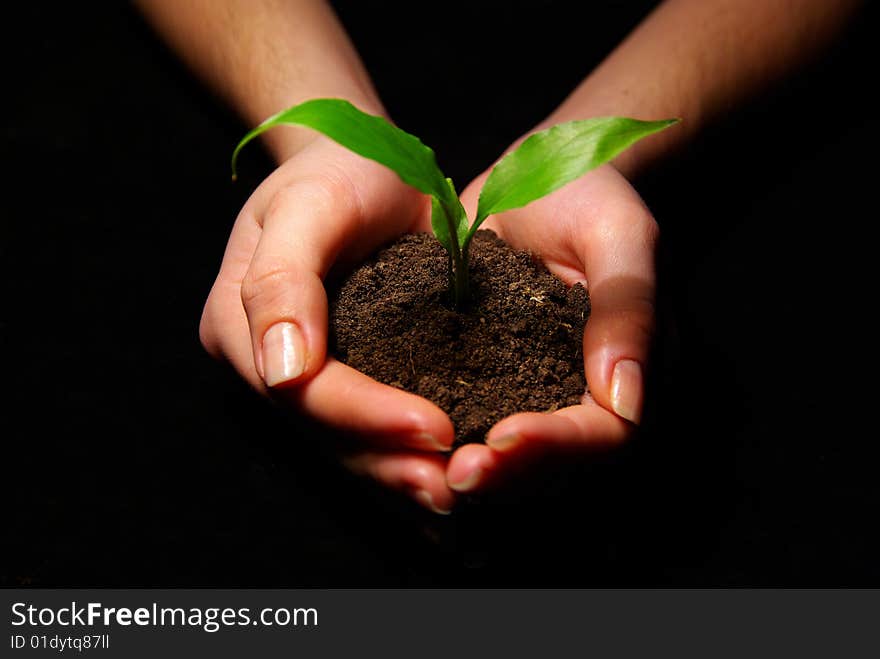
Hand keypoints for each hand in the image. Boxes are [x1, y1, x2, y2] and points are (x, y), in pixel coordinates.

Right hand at [199, 137, 457, 513]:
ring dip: (398, 475)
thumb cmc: (337, 170)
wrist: (362, 162)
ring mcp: (300, 376)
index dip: (366, 416)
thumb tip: (279, 371)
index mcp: (239, 324)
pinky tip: (441, 480)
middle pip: (323, 430)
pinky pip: (366, 430)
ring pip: (344, 444)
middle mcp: (264, 362)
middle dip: (388, 462)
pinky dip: (402, 457)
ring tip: (455, 495)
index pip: (303, 389)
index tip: (438, 428)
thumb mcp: (309, 206)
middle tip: (453, 487)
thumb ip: (282, 279)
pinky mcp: (342, 377)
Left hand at [446, 163, 657, 492]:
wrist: (536, 174)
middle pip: (554, 463)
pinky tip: (403, 436)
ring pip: (510, 457)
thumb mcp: (618, 236)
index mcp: (628, 370)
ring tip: (424, 467)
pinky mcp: (489, 378)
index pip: (603, 433)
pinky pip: (471, 419)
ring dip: (471, 468)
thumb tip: (624, 400)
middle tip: (455, 473)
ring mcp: (532, 389)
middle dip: (505, 472)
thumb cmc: (590, 194)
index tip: (504, 436)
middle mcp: (582, 394)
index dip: (556, 444)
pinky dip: (442, 436)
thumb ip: (627, 308)